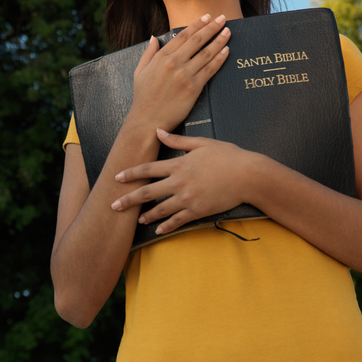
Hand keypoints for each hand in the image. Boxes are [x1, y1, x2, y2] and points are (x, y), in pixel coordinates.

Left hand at [110, 129, 257, 235]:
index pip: (148, 169)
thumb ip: (178, 140)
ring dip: (146, 215)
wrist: (247, 175)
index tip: (117, 177)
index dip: (131, 173)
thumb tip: (158, 131)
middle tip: (114, 206)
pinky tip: (158, 230)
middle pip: (148, 192)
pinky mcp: (198, 210)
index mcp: (179, 164)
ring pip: (161, 209)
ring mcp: (188, 198)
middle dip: (129, 199)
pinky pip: (178, 220)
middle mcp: (179, 182)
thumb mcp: (201, 143)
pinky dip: (166, 226)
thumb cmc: (227, 156)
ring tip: (136, 219)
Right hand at [129, 14, 231, 131]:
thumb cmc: (143, 98)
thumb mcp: (139, 71)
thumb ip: (148, 53)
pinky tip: (226, 51)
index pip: (183, 35)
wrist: (148, 120)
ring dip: (219, 40)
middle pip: (197, 40)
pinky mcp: (194, 87)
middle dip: (212, 27)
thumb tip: (153, 37)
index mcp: (161, 57)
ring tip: (228, 32)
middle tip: (222, 19)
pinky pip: (210, 69)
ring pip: (206, 53)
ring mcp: (185, 74)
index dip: (197, 24)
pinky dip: (220, 59)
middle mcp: (174, 62)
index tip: (207, 17)